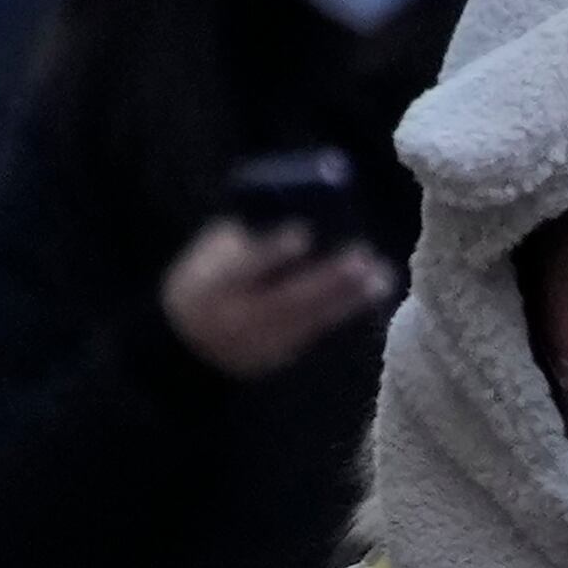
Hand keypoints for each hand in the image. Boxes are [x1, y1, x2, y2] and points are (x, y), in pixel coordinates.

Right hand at [161, 217, 397, 378]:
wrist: (187, 343)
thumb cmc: (203, 281)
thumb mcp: (209, 254)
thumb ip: (247, 237)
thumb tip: (296, 212)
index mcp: (211, 283)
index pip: (244, 268)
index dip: (273, 251)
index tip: (304, 232)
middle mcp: (236, 316)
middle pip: (286, 298)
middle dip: (327, 277)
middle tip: (362, 256)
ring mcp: (259, 341)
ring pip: (308, 319)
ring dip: (348, 297)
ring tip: (380, 276)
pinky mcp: (279, 355)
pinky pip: (315, 332)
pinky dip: (344, 312)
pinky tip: (369, 294)